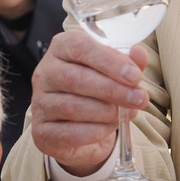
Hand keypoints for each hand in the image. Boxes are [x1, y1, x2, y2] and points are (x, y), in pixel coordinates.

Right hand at [25, 29, 150, 177]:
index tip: (135, 76)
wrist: (82, 130)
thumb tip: (140, 53)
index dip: (109, 61)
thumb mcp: (116, 73)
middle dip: (113, 90)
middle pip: (75, 78)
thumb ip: (129, 63)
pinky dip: (95, 131)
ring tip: (128, 114)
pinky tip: (109, 128)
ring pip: (72, 106)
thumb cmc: (97, 92)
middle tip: (139, 98)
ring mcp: (39, 103)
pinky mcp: (42, 132)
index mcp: (62, 49)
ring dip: (106, 112)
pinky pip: (68, 132)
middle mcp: (45, 73)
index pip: (80, 47)